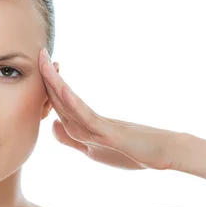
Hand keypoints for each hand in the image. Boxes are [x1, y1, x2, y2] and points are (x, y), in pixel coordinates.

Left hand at [38, 48, 184, 170]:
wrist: (167, 154)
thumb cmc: (134, 152)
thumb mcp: (95, 150)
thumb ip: (73, 139)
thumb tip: (52, 125)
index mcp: (86, 123)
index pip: (60, 103)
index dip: (47, 87)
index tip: (40, 66)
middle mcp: (91, 119)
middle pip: (62, 97)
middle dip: (47, 76)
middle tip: (39, 52)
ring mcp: (101, 124)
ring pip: (71, 102)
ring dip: (55, 82)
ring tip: (44, 61)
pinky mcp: (111, 133)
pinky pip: (88, 117)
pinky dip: (74, 104)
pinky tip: (62, 90)